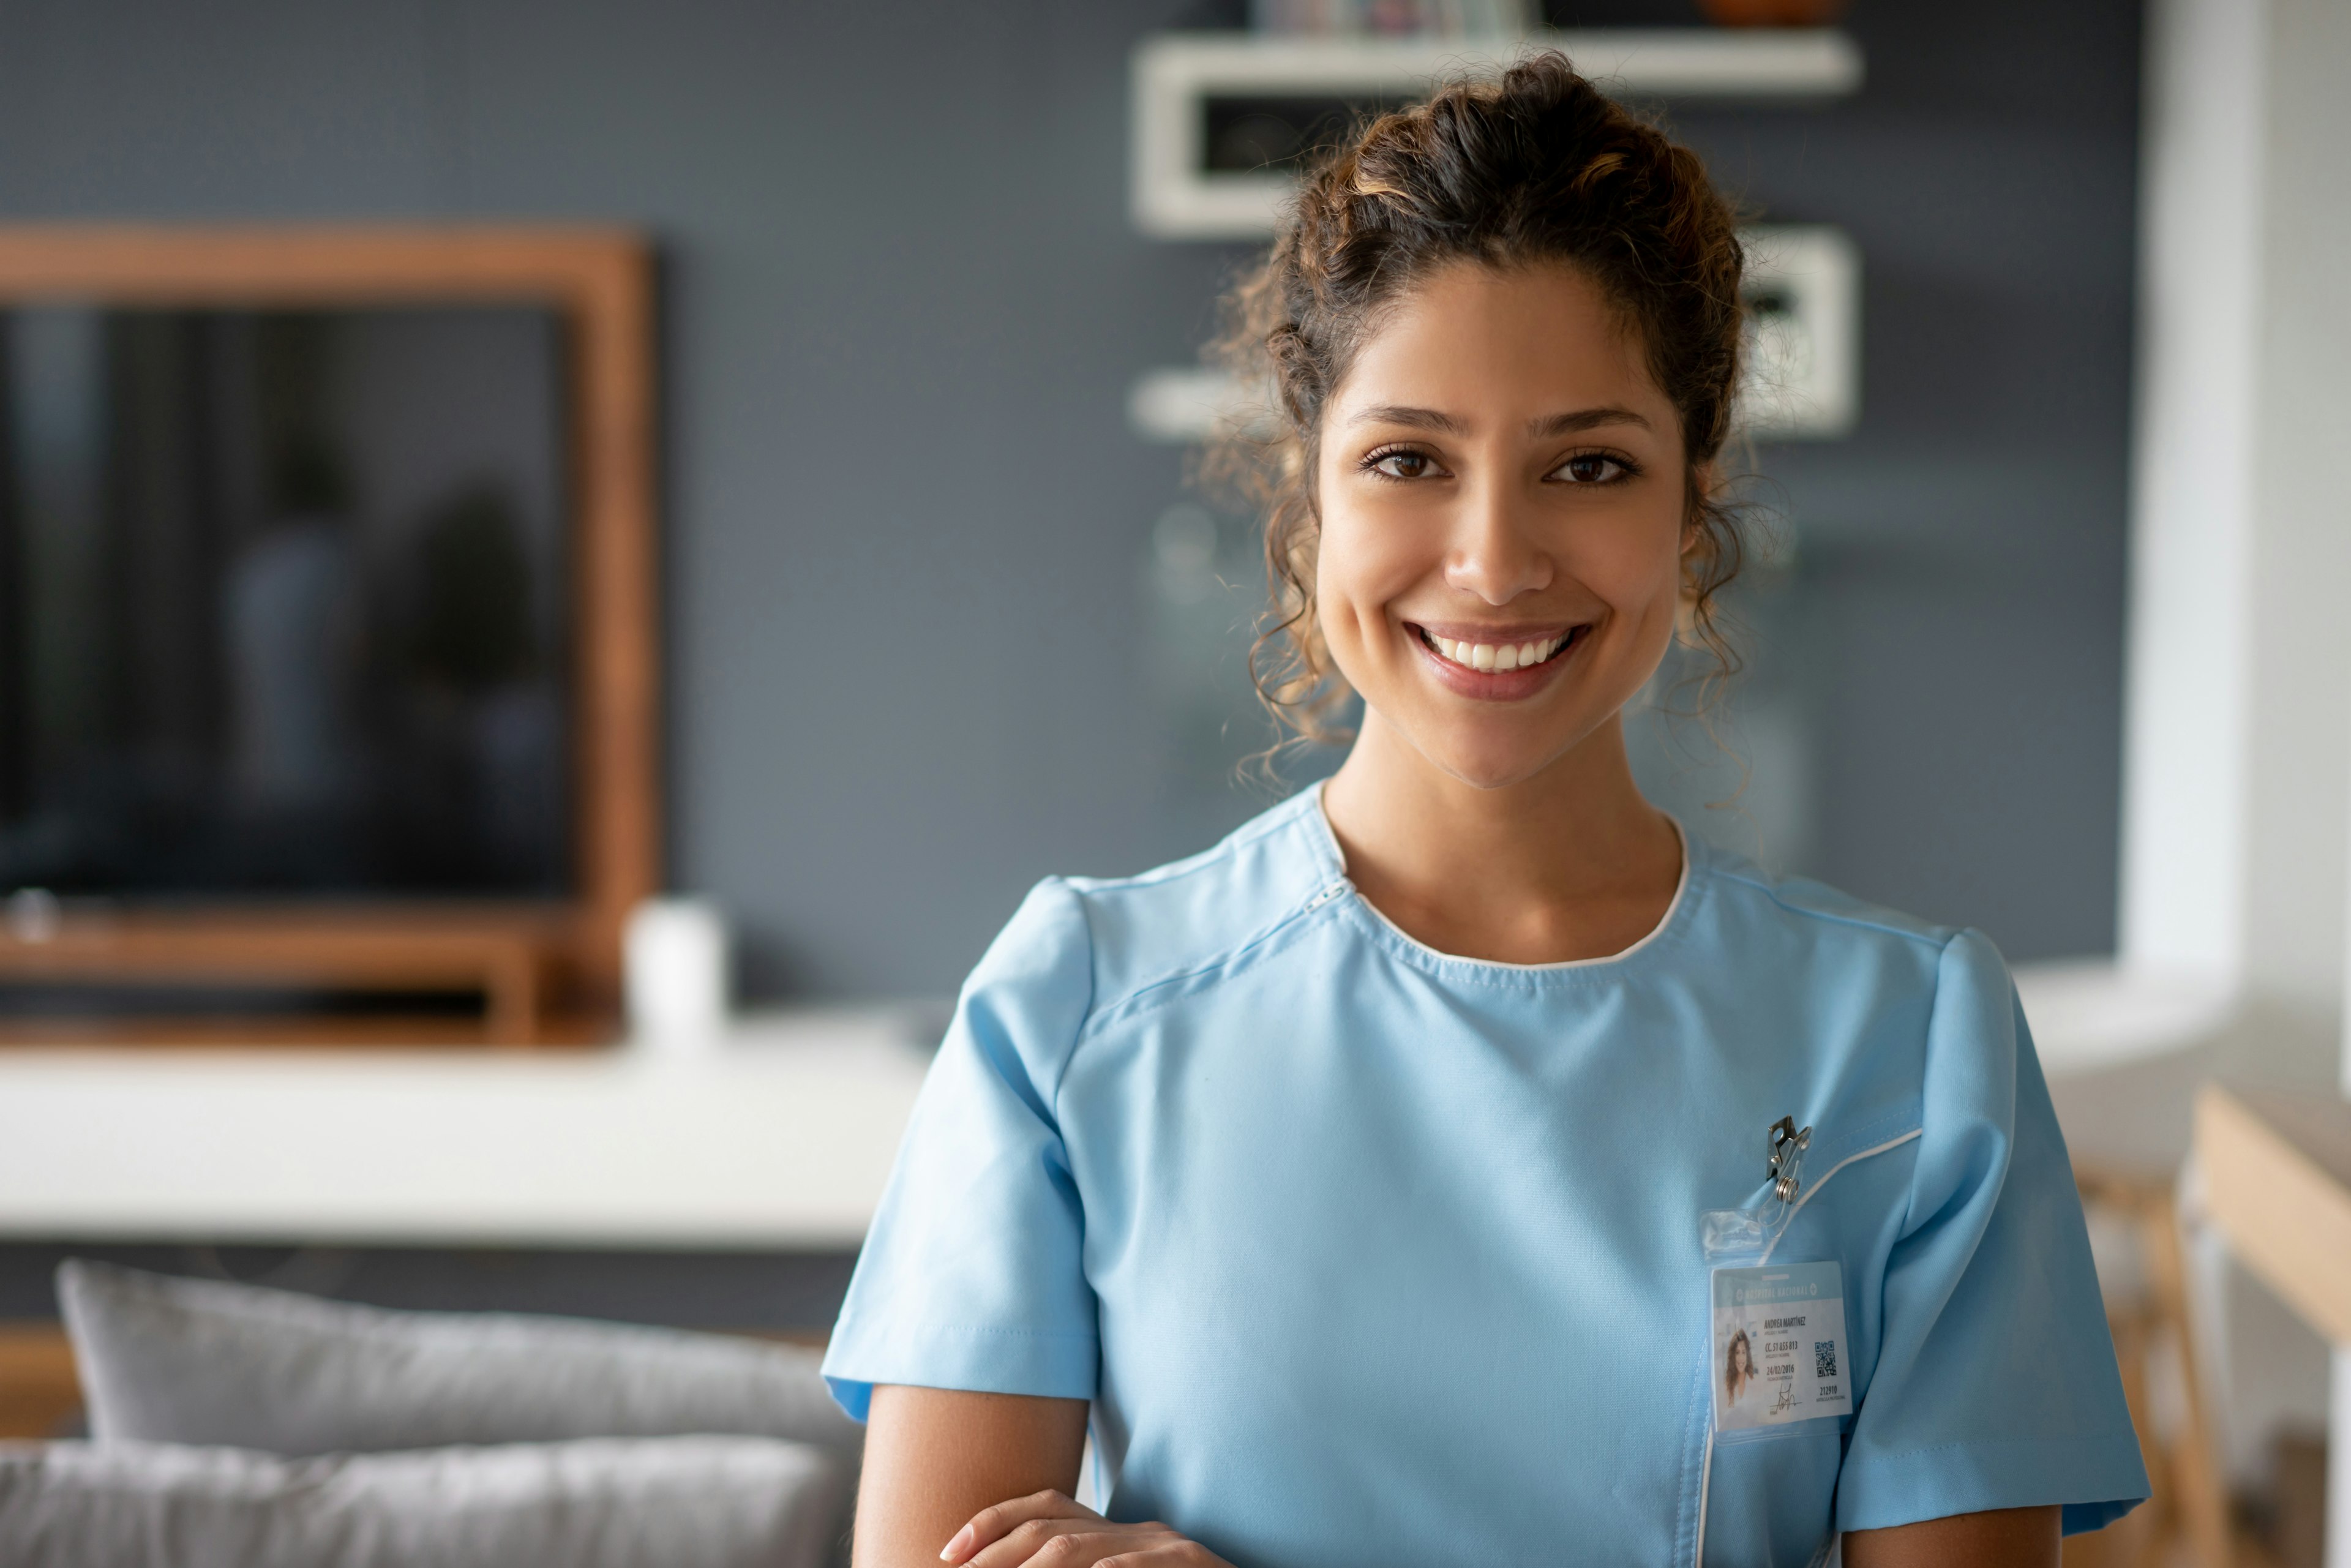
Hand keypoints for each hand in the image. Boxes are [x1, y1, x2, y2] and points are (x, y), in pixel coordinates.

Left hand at [939, 1489, 1232, 1566]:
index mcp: (1116, 1535)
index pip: (1044, 1508)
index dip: (992, 1523)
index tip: (948, 1553)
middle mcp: (1137, 1532)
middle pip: (1051, 1527)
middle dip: (996, 1553)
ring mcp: (1167, 1548)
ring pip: (1085, 1547)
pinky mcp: (1194, 1566)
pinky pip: (1145, 1566)